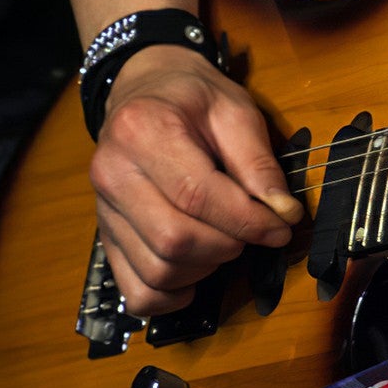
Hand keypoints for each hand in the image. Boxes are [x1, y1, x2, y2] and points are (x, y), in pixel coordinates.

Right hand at [89, 43, 304, 314]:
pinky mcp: (105, 237)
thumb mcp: (234, 109)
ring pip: (156, 270)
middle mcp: (113, 173)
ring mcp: (104, 210)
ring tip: (227, 240)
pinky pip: (135, 291)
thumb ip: (257, 160)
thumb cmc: (193, 97)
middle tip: (254, 229)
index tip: (281, 226)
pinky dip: (171, 296)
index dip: (246, 219)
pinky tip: (196, 274)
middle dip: (228, 244)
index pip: (196, 194)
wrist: (145, 90)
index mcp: (143, 131)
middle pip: (173, 239)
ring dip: (205, 269)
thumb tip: (283, 212)